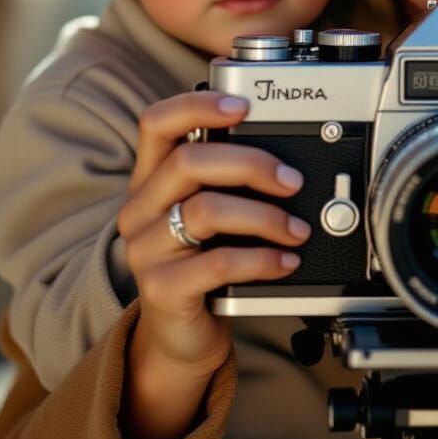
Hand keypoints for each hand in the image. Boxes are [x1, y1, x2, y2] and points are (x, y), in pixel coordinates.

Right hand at [116, 91, 308, 438]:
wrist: (182, 334)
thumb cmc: (205, 260)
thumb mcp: (212, 212)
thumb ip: (230, 180)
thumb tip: (287, 156)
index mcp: (152, 178)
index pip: (157, 122)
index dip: (198, 105)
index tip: (243, 104)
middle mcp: (142, 208)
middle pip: (189, 162)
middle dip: (252, 164)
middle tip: (291, 181)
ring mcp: (147, 250)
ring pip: (205, 210)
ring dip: (264, 216)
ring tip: (295, 229)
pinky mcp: (162, 290)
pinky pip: (216, 262)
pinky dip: (261, 258)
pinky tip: (284, 261)